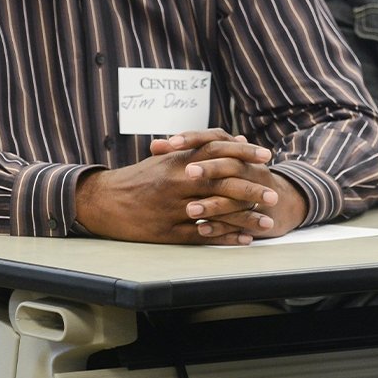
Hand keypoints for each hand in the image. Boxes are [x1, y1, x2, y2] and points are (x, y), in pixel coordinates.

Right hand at [75, 129, 306, 244]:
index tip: (266, 156)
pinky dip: (224, 238)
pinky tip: (244, 240)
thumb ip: (200, 148)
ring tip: (267, 223)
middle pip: (222, 184)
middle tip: (274, 195)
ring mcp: (173, 209)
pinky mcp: (167, 231)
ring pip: (216, 213)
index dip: (243, 153)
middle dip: (251, 189)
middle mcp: (177, 183)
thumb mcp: (168, 157)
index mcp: (177, 161)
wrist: (103, 200)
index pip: (217, 152)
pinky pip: (201, 236)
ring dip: (244, 219)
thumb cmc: (140, 177)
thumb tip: (236, 137)